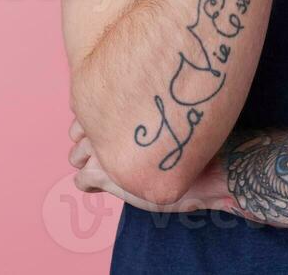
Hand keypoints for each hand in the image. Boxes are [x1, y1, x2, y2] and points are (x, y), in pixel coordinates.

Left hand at [68, 118, 229, 213]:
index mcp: (126, 101)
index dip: (98, 116)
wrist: (211, 167)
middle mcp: (110, 120)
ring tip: (109, 170)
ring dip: (88, 163)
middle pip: (78, 129)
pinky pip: (82, 180)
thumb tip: (131, 105)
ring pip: (76, 155)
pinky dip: (90, 185)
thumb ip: (147, 111)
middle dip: (89, 140)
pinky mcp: (103, 175)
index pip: (91, 104)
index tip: (110, 127)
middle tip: (108, 151)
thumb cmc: (197, 142)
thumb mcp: (171, 115)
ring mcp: (104, 147)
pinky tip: (106, 186)